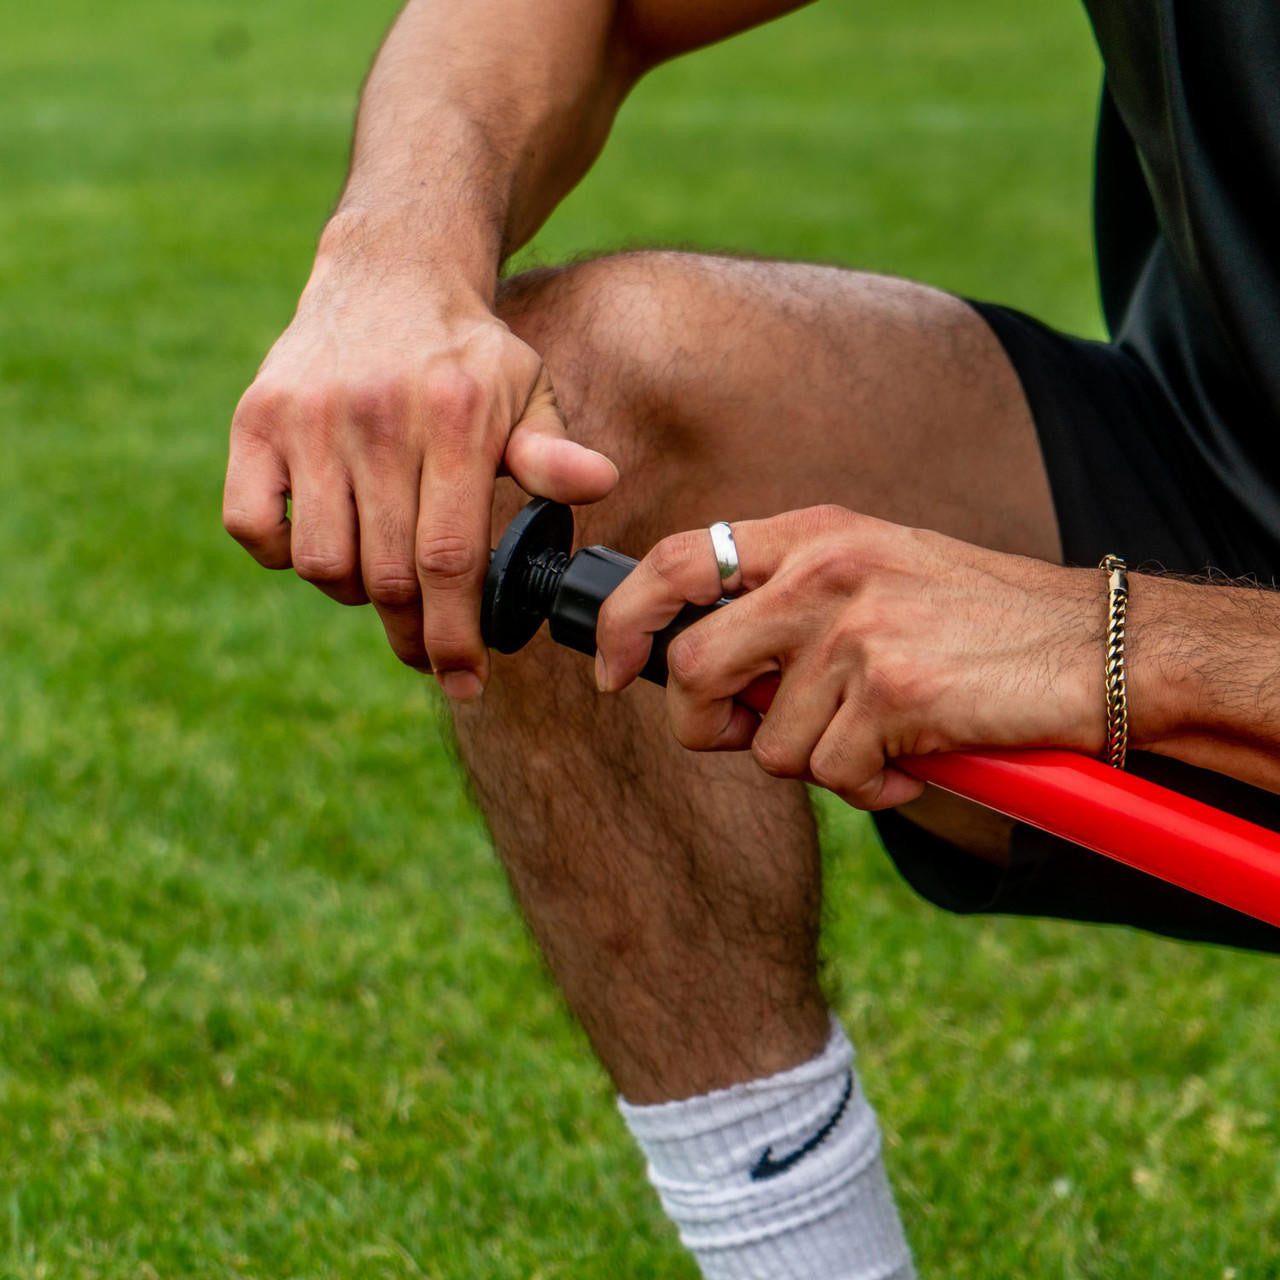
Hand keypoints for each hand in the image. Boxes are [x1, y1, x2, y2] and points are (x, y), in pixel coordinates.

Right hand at [222, 218, 618, 692]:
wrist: (389, 271)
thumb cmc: (466, 352)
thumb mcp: (525, 389)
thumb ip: (550, 450)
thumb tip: (599, 484)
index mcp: (454, 418)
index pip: (452, 560)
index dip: (455, 636)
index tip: (464, 681)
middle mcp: (376, 418)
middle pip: (387, 575)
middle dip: (412, 633)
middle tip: (427, 648)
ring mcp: (308, 418)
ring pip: (322, 563)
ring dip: (354, 594)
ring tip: (382, 578)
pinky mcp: (255, 419)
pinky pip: (253, 527)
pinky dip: (284, 555)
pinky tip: (323, 541)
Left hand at [595, 506, 1103, 808]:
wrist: (1096, 646)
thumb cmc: (978, 620)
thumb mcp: (876, 573)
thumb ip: (790, 602)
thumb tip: (708, 673)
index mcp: (814, 534)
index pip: (674, 560)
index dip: (622, 620)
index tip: (608, 669)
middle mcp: (824, 571)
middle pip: (691, 667)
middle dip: (703, 726)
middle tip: (748, 736)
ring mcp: (855, 630)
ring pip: (767, 741)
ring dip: (816, 761)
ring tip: (878, 738)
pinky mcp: (892, 692)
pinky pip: (830, 775)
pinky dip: (867, 787)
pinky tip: (912, 758)